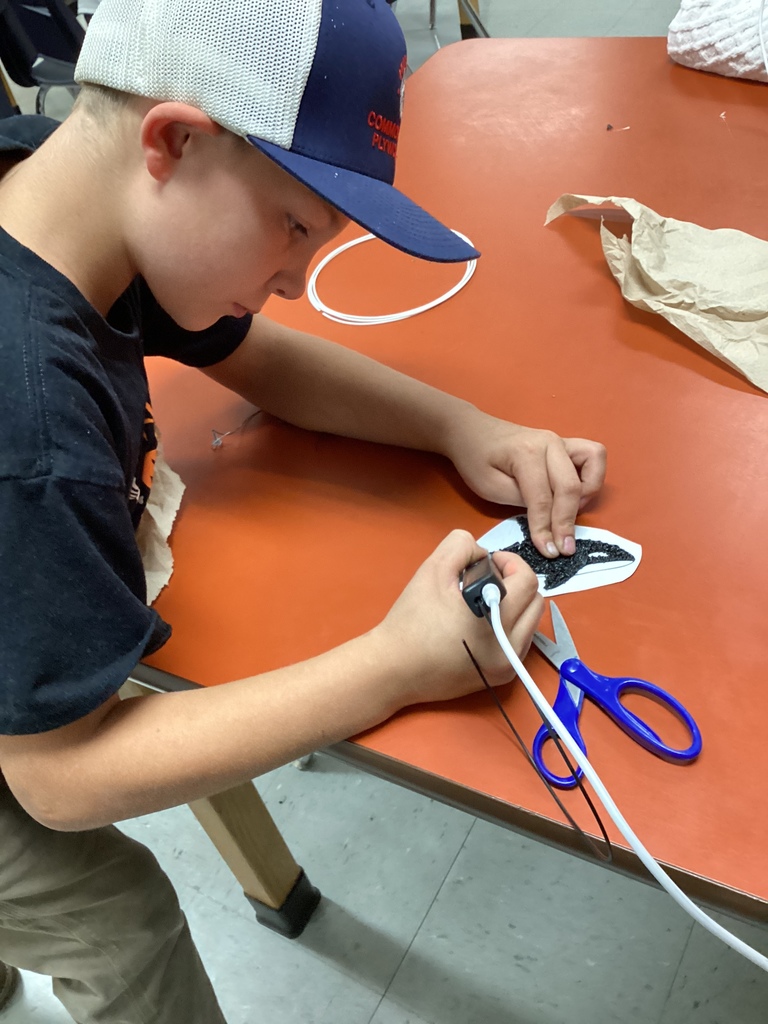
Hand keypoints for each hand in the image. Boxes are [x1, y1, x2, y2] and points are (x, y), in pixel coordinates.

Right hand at [372, 530, 542, 707]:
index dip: (510, 563)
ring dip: (517, 605)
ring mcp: (507, 666)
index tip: (488, 562)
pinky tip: (485, 622)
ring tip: (486, 601)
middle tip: (487, 579)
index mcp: (494, 620)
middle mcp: (508, 647)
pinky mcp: (500, 677)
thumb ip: (462, 546)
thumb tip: (483, 556)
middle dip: (516, 583)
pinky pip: (521, 643)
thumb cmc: (411, 619)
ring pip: (531, 624)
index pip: (527, 581)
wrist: (394, 667)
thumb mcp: (432, 568)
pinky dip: (510, 627)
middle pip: (536, 602)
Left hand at [442, 407, 605, 557]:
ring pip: (593, 463)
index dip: (546, 529)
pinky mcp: (565, 444)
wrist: (471, 430)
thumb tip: (549, 522)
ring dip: (588, 492)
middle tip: (563, 547)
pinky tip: (576, 493)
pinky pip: (593, 455)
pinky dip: (591, 475)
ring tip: (570, 511)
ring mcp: (560, 440)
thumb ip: (522, 502)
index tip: (549, 552)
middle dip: (567, 521)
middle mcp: (549, 443)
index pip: (542, 498)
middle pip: (570, 486)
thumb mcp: (489, 487)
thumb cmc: (475, 459)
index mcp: (526, 453)